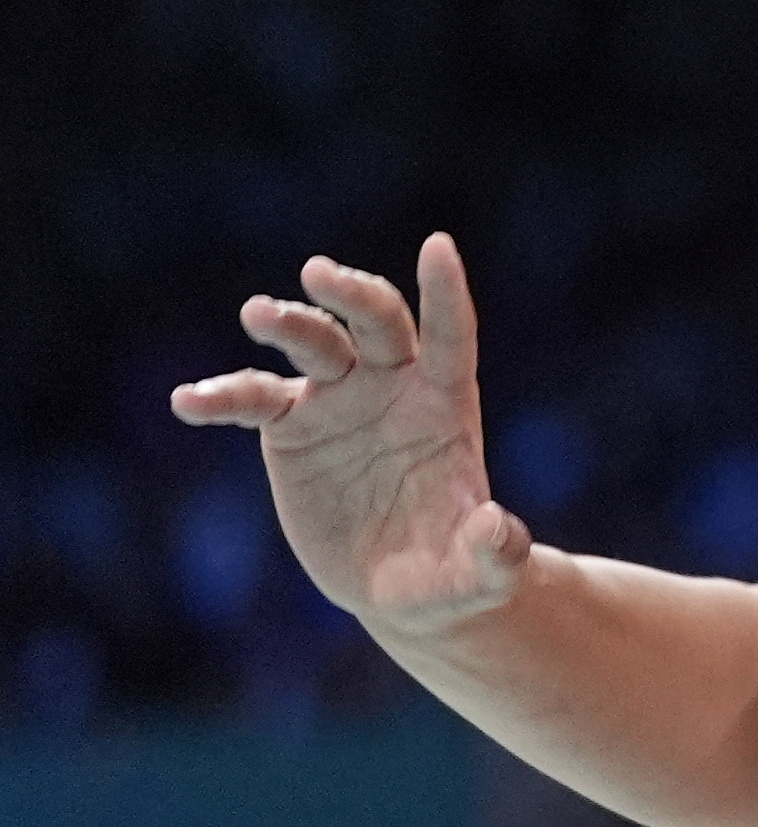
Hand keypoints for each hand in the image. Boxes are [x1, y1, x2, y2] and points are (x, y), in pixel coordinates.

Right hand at [171, 236, 535, 636]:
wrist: (402, 581)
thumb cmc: (455, 570)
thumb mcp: (480, 570)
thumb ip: (494, 551)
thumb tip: (499, 533)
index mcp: (446, 400)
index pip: (450, 334)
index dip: (445, 292)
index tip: (438, 245)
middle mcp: (391, 384)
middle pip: (376, 324)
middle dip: (352, 295)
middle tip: (318, 273)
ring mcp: (338, 400)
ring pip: (313, 346)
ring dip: (289, 324)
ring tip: (258, 311)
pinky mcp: (291, 427)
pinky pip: (252, 400)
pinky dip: (222, 396)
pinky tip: (188, 401)